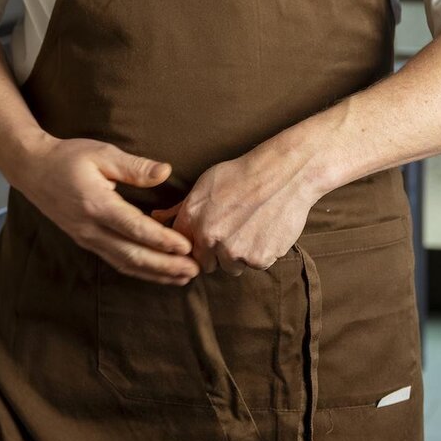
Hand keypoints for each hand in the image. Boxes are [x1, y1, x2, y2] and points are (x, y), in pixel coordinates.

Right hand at [13, 135, 199, 285]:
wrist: (32, 169)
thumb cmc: (67, 157)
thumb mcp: (101, 153)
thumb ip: (134, 166)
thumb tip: (165, 171)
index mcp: (96, 204)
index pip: (134, 227)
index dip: (161, 240)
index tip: (186, 246)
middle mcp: (90, 227)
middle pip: (131, 254)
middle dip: (165, 265)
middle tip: (194, 270)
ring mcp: (86, 238)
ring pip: (124, 263)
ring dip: (155, 273)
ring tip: (183, 278)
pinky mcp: (85, 241)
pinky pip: (115, 261)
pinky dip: (139, 270)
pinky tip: (157, 273)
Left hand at [151, 136, 318, 275]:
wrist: (284, 173)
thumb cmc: (244, 174)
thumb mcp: (205, 183)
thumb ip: (181, 207)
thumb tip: (156, 217)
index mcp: (193, 218)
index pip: (184, 249)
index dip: (197, 245)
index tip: (210, 237)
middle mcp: (210, 238)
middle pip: (208, 264)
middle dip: (218, 253)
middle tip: (235, 230)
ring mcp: (235, 250)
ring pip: (233, 267)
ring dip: (240, 255)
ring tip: (252, 227)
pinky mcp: (258, 259)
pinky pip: (256, 265)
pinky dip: (261, 253)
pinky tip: (266, 229)